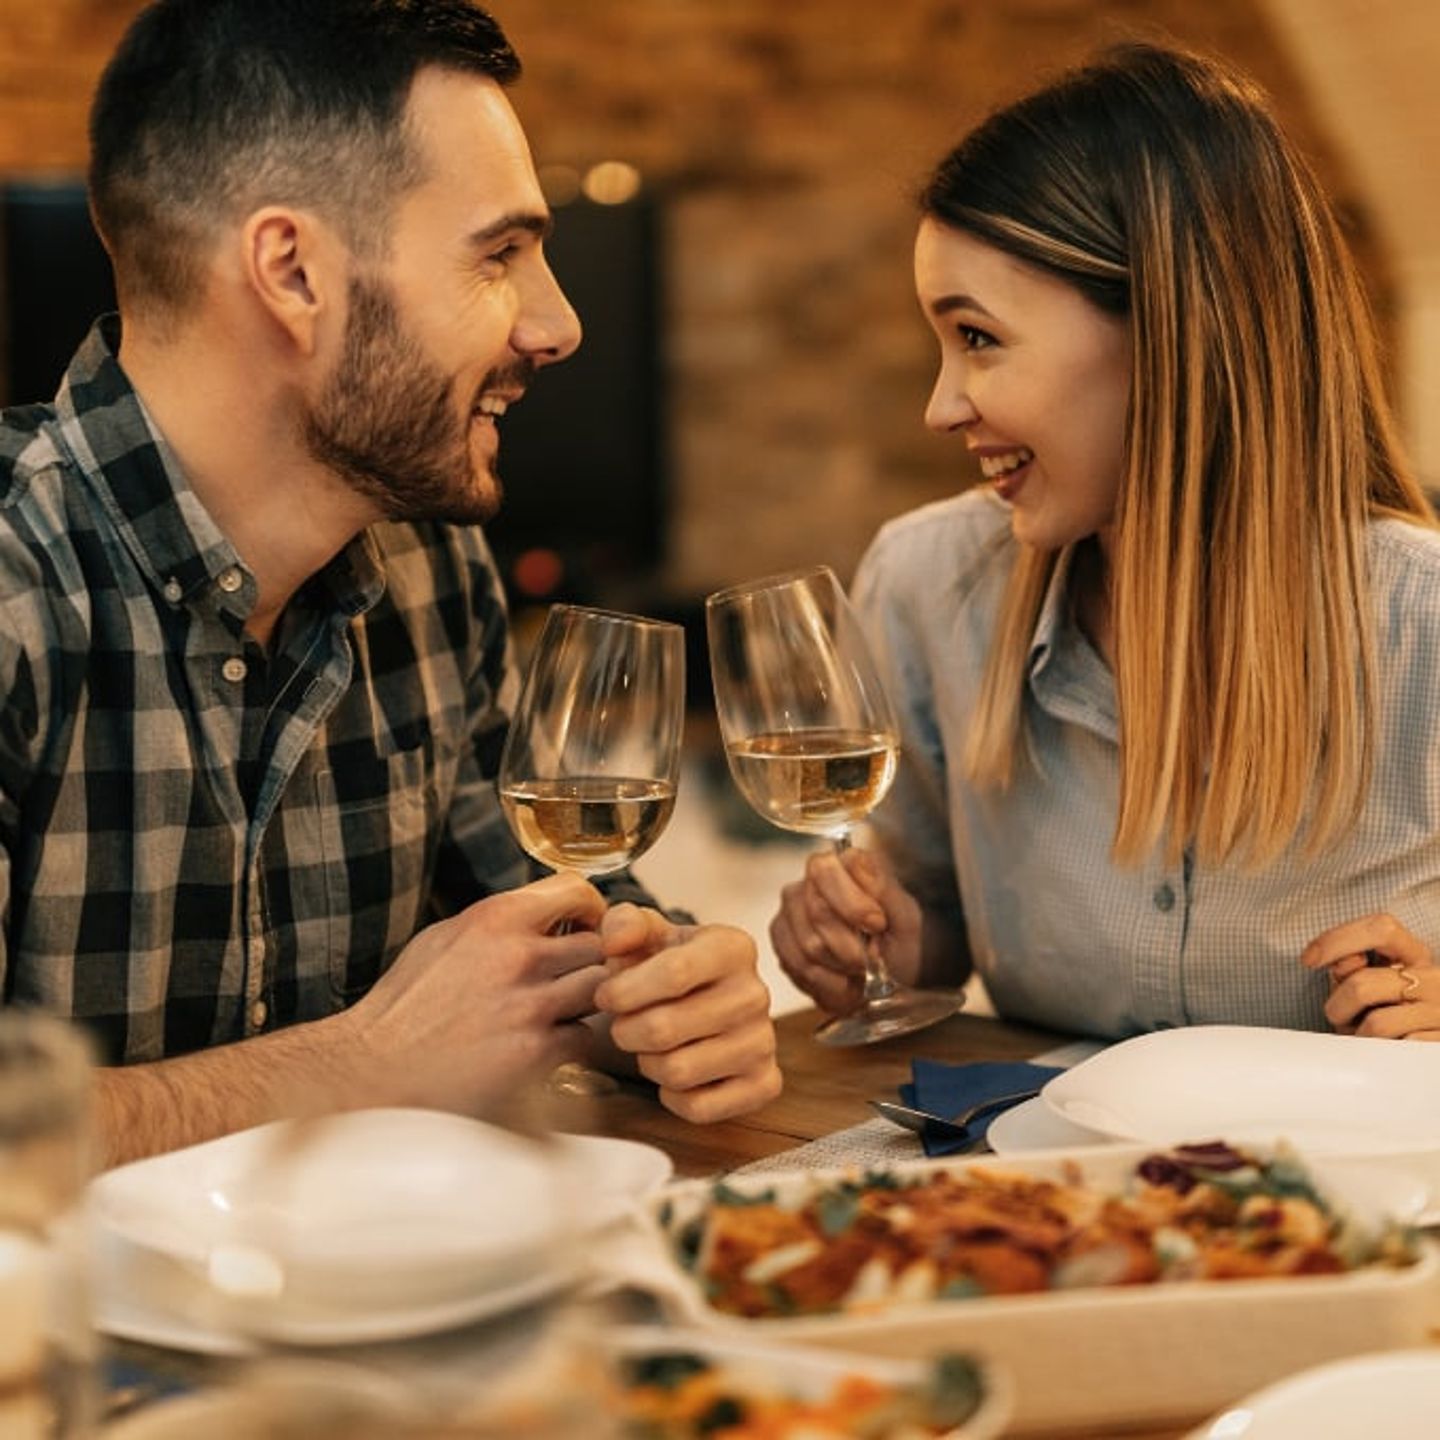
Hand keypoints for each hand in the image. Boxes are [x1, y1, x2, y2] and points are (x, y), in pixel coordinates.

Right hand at [346, 871, 609, 1107]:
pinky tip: (544, 1045)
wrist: (372, 1070)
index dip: (589, 908)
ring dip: (585, 1001)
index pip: (577, 890)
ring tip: (557, 1011)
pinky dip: (570, 1042)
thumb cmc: (404, 1005)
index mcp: (495, 918)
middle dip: (590, 959)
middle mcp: (519, 955)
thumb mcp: (445, 937)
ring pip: (600, 989)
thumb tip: (545, 912)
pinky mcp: (535, 1054)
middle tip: (572, 975)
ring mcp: (531, 1006)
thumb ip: (499, 923)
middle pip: (598, 944)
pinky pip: (584, 1037)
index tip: (582, 925)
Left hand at [595, 906, 781, 1122]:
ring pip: (678, 1071)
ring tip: (649, 1046)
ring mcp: (764, 1042)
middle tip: (623, 1025)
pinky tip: (674, 1072)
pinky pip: (699, 1107)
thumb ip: (623, 925)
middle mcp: (756, 994)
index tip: (605, 996)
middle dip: (626, 1031)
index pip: (673, 973)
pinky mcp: (764, 1083)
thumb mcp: (646, 934)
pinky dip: (673, 1096)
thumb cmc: (667, 966)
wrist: (703, 1000)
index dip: (625, 991)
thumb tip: (614, 941)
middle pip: (666, 1029)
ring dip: (647, 1063)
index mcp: (733, 947)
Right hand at [769, 845, 923, 1014]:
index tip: (878, 926)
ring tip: (858, 970)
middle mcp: (809, 882)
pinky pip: (796, 966)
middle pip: (817, 912)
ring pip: (808, 944)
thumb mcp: (906, 918)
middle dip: (851, 945)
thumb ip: (883, 888)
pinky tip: (842, 980)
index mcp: (843, 864)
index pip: (826, 872)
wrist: (890, 977)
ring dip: (841, 967)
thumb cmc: (899, 942)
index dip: (852, 904)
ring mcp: (791, 911)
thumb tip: (855, 862)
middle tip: (871, 958)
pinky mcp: (781, 940)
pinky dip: (826, 982)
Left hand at [1301, 914, 1439, 1039]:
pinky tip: (1382, 1051)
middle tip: (1340, 1019)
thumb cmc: (1388, 1011)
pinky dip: (1378, 1055)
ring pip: (1376, 1024)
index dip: (1337, 940)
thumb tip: (1345, 963)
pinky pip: (1394, 1052)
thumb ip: (1351, 969)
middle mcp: (1436, 979)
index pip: (1381, 928)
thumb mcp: (1370, 982)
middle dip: (1337, 1007)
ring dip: (1356, 1036)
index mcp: (1416, 954)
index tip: (1308, 960)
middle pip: (1362, 985)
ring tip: (1361, 1037)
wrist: (1424, 1052)